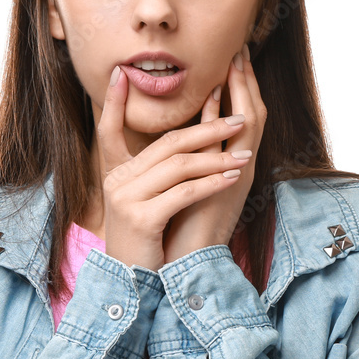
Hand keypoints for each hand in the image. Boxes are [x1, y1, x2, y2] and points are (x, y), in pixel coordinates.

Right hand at [98, 60, 253, 272]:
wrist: (130, 283)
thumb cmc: (145, 241)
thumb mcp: (143, 202)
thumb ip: (154, 174)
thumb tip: (183, 145)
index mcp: (116, 173)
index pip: (114, 128)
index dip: (119, 102)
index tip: (129, 74)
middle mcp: (118, 181)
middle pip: (168, 144)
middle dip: (208, 128)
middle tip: (240, 118)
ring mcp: (127, 199)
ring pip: (179, 166)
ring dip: (217, 157)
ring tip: (244, 154)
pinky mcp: (142, 219)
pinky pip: (184, 192)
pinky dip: (211, 183)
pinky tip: (232, 177)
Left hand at [163, 43, 265, 264]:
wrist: (182, 261)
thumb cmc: (178, 227)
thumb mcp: (184, 183)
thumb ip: (188, 159)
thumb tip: (178, 136)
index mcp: (228, 165)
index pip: (239, 118)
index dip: (238, 88)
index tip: (232, 60)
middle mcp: (238, 166)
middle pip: (252, 114)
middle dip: (246, 81)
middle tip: (241, 49)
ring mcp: (235, 174)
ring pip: (249, 124)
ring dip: (244, 91)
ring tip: (238, 60)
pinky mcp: (225, 185)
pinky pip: (231, 144)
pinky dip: (227, 118)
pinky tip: (219, 94)